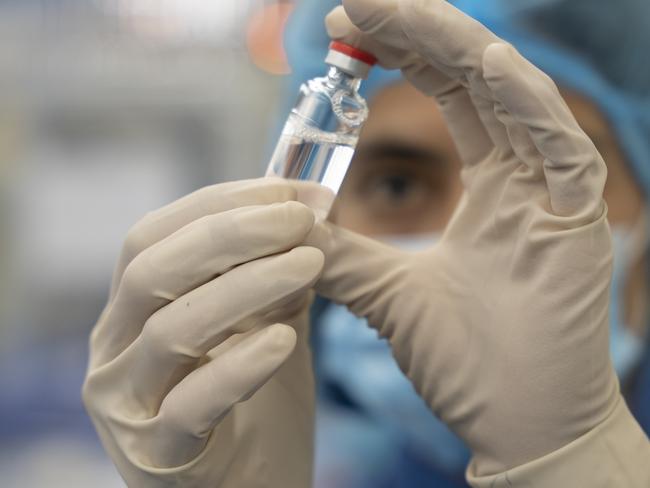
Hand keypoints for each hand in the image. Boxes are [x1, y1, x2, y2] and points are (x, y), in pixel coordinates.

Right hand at [83, 179, 321, 486]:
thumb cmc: (256, 406)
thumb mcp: (263, 325)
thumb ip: (274, 276)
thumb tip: (309, 214)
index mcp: (132, 311)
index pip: (154, 234)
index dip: (221, 203)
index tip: (287, 190)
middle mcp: (113, 350)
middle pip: (153, 270)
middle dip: (232, 233)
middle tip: (300, 219)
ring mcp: (126, 405)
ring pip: (171, 329)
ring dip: (248, 286)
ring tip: (311, 264)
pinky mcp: (157, 456)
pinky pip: (190, 405)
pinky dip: (239, 365)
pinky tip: (285, 340)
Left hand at [313, 0, 618, 474]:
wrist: (517, 428)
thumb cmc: (465, 365)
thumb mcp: (383, 295)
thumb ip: (339, 252)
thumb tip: (284, 222)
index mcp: (488, 190)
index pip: (447, 98)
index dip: (401, 56)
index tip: (342, 31)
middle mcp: (524, 180)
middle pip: (475, 82)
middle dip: (419, 34)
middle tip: (357, 1)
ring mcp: (555, 195)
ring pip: (513, 98)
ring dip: (459, 48)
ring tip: (401, 8)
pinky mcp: (580, 221)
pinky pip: (559, 146)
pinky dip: (524, 101)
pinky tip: (484, 60)